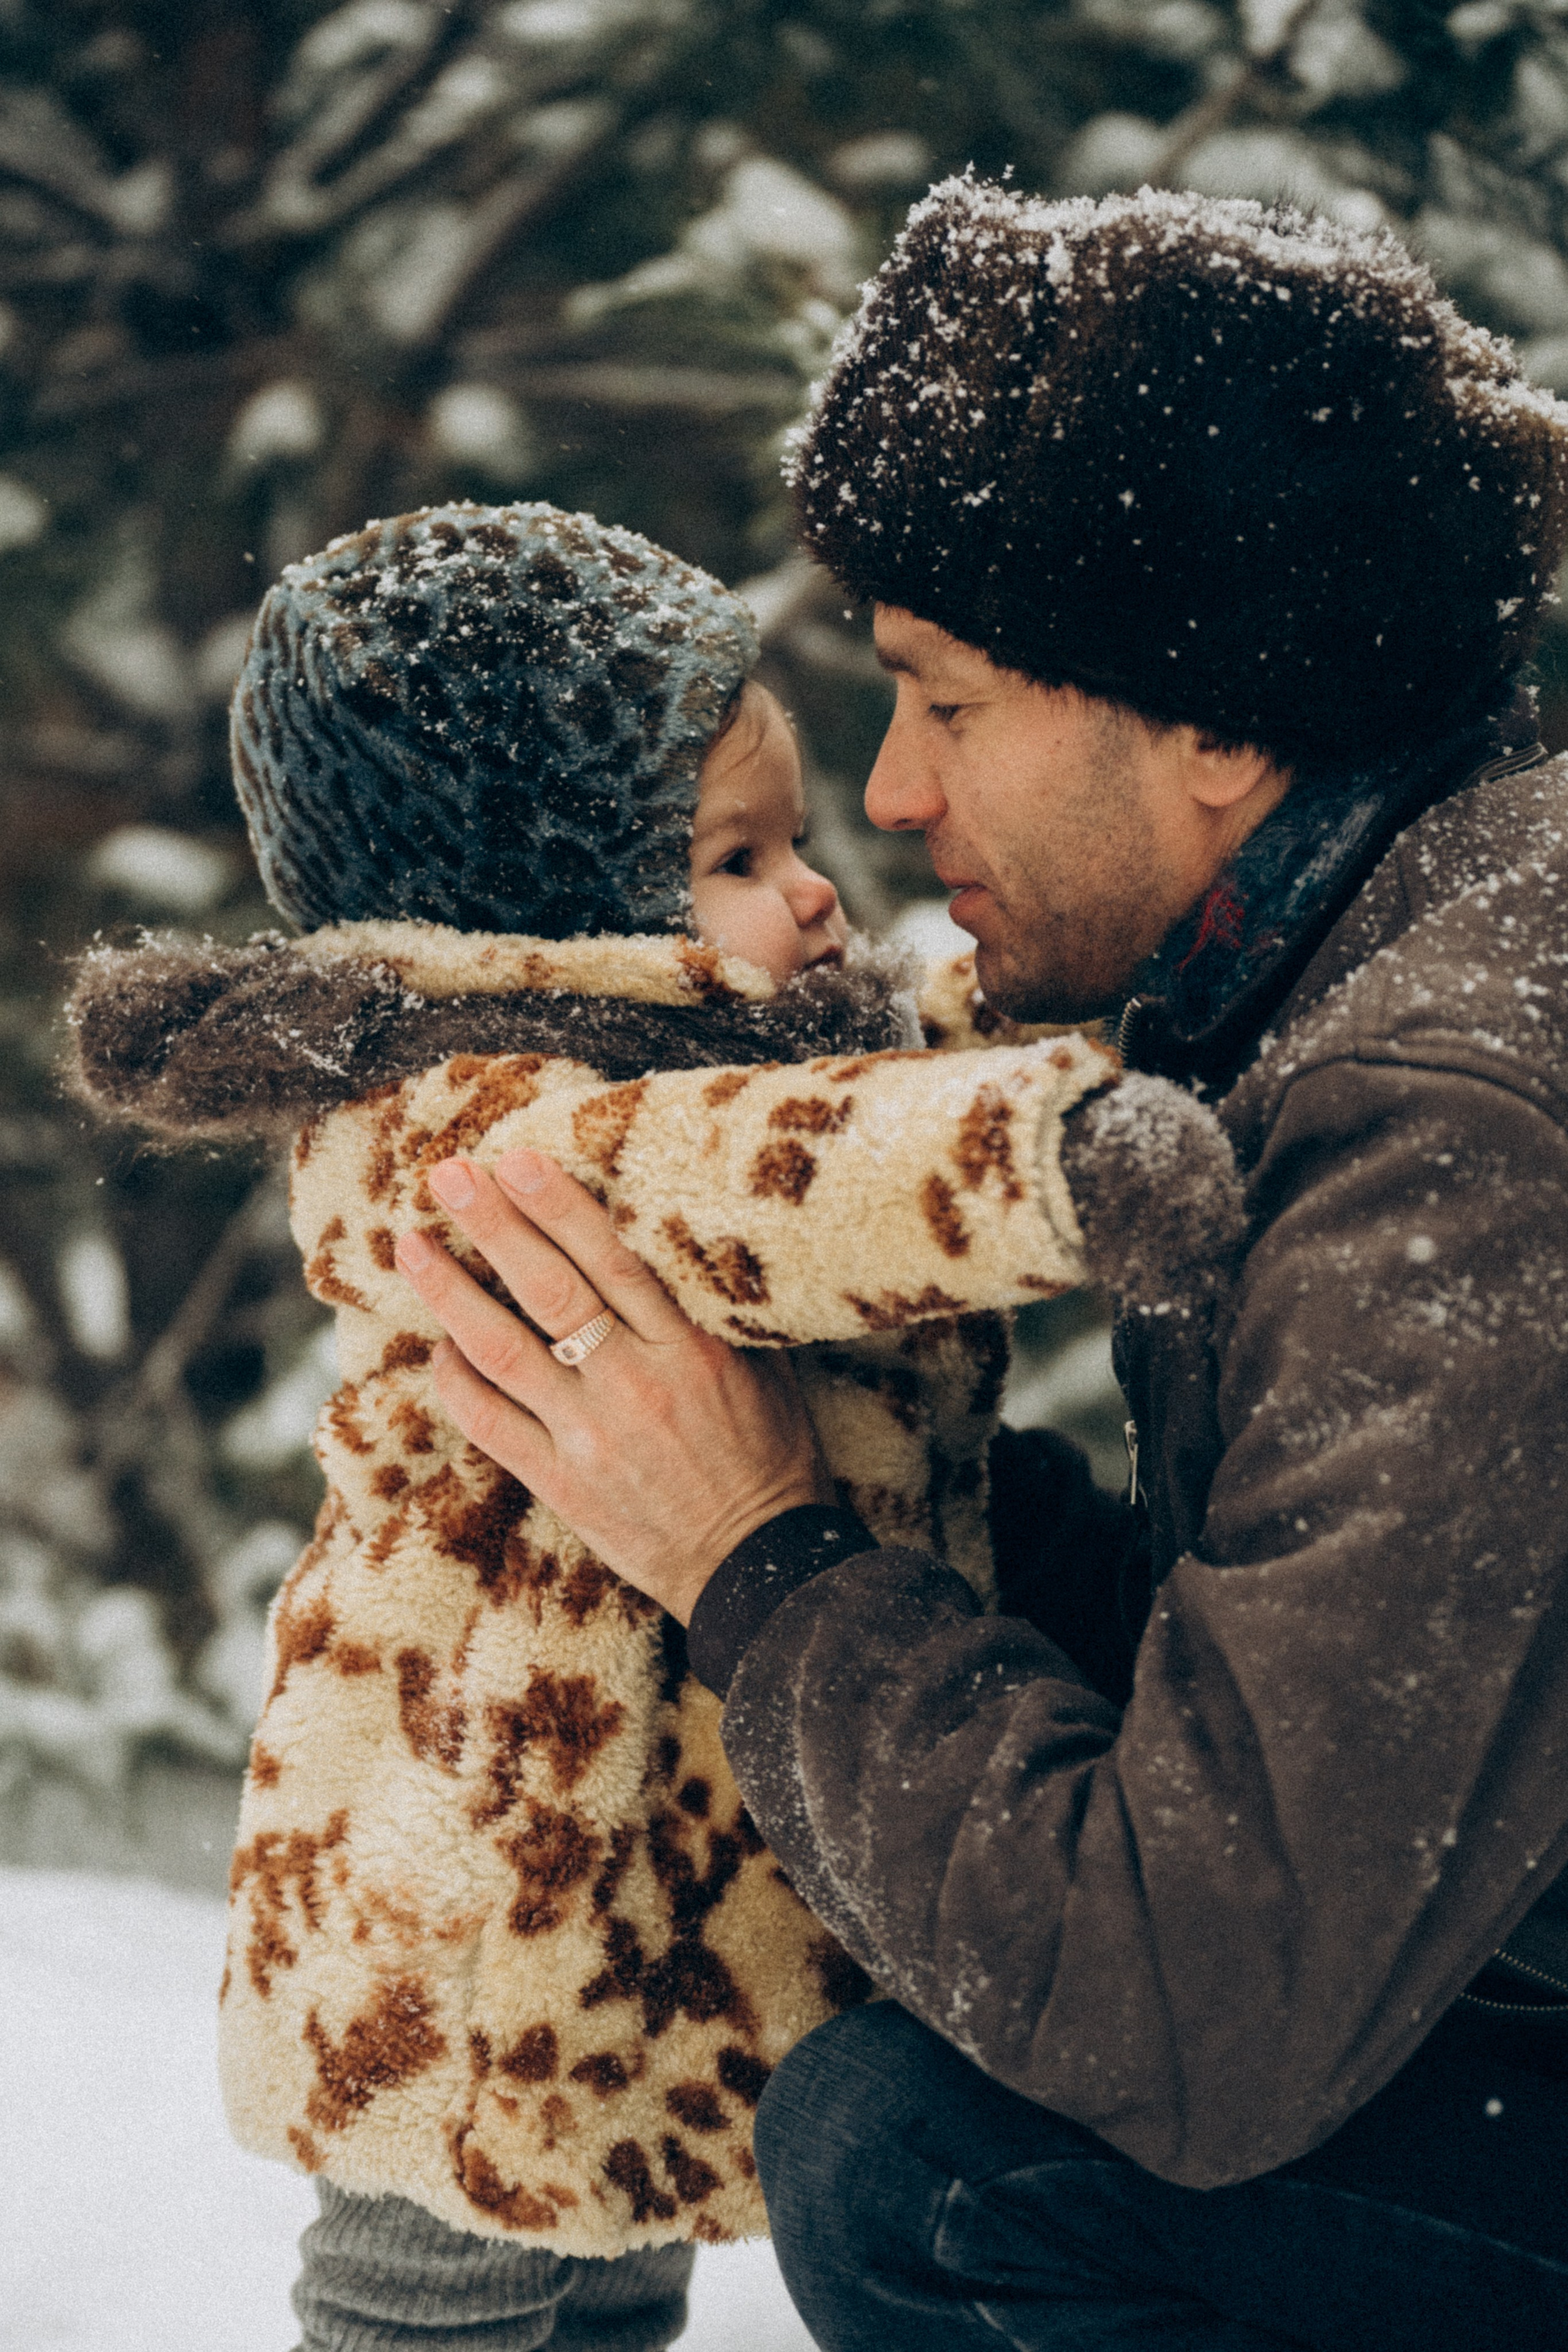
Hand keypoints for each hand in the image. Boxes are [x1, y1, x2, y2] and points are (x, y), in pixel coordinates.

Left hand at [394, 1150, 831, 1622]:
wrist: (759, 1562)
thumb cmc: (769, 1456)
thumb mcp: (764, 1370)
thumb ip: (714, 1309)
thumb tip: (675, 1236)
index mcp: (691, 1350)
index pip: (612, 1260)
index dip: (559, 1206)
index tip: (516, 1159)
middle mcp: (635, 1386)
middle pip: (549, 1290)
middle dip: (493, 1226)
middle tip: (446, 1174)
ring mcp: (590, 1438)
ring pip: (503, 1351)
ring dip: (449, 1293)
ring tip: (410, 1244)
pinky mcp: (561, 1485)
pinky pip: (490, 1423)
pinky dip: (457, 1381)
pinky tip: (437, 1345)